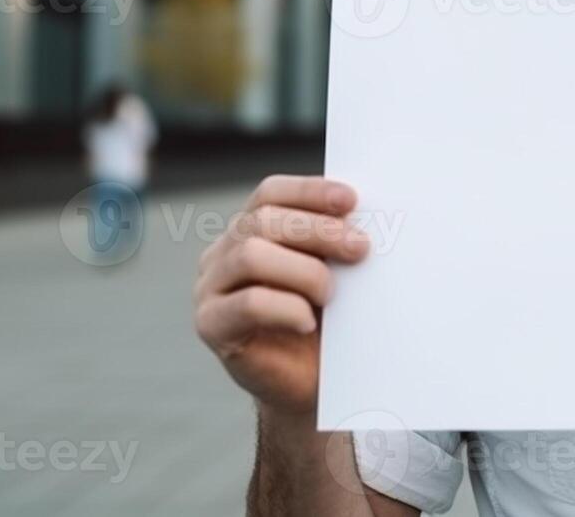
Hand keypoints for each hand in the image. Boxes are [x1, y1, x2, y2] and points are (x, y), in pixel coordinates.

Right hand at [194, 176, 370, 416]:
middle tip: (361, 249)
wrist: (311, 383)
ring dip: (305, 271)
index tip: (351, 200)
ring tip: (332, 294)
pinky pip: (248, 302)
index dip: (309, 192)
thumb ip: (335, 242)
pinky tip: (309, 321)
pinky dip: (287, 308)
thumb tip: (365, 216)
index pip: (270, 194)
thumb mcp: (333, 272)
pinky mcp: (211, 325)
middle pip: (263, 221)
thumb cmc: (325, 321)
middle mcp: (222, 253)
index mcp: (249, 230)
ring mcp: (210, 288)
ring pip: (251, 255)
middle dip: (319, 230)